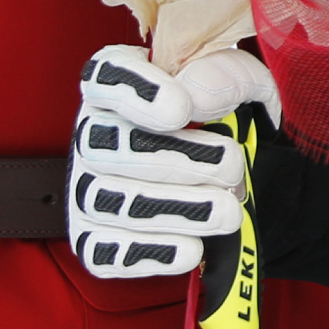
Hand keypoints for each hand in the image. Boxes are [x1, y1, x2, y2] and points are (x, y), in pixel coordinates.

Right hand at [66, 44, 272, 279]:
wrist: (237, 177)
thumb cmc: (228, 118)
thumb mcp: (241, 85)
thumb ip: (223, 76)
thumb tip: (197, 95)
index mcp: (121, 82)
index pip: (104, 76)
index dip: (135, 92)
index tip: (181, 109)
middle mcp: (93, 133)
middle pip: (105, 145)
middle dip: (175, 160)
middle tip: (231, 167)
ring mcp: (87, 186)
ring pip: (105, 200)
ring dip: (172, 210)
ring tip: (226, 212)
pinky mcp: (93, 237)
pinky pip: (102, 251)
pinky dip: (148, 252)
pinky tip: (191, 248)